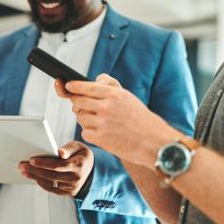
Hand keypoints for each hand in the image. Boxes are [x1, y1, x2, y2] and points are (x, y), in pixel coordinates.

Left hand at [19, 141, 93, 196]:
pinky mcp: (68, 193)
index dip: (43, 163)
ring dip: (35, 177)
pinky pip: (52, 189)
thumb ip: (68, 148)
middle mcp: (76, 178)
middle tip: (22, 165)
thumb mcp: (79, 147)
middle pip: (51, 175)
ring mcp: (72, 187)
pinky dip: (41, 183)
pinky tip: (34, 177)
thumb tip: (60, 152)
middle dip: (34, 170)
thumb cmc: (82, 156)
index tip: (31, 160)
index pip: (57, 165)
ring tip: (24, 171)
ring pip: (49, 183)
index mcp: (79, 165)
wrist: (92, 171)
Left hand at [61, 74, 181, 167]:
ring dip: (85, 119)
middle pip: (78, 101)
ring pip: (80, 117)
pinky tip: (102, 133)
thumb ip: (110, 87)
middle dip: (77, 103)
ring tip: (100, 122)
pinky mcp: (100, 138)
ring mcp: (102, 123)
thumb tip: (95, 80)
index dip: (74, 86)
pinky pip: (84, 132)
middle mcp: (106, 107)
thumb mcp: (128, 97)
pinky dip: (90, 133)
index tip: (68, 86)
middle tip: (81, 106)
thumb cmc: (141, 119)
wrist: (155, 143)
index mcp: (114, 94)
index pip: (86, 87)